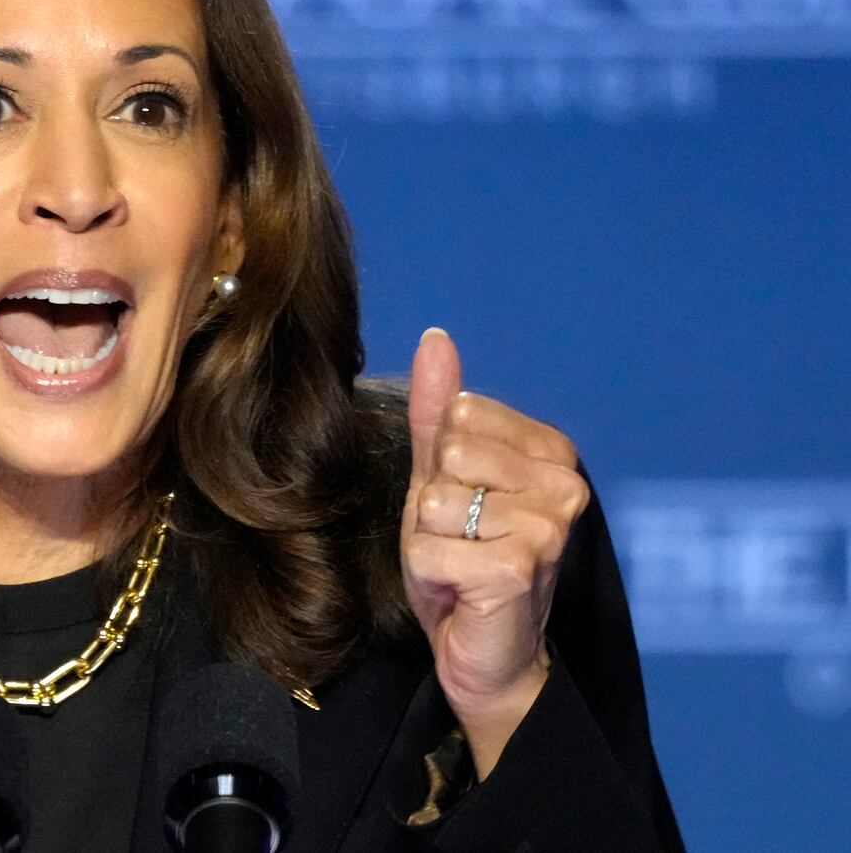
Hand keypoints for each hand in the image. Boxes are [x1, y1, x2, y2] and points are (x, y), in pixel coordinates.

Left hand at [400, 328, 589, 777]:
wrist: (485, 654)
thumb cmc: (464, 563)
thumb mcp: (440, 478)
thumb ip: (436, 411)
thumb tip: (436, 338)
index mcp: (551, 450)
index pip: (460, 413)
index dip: (443, 466)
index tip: (466, 506)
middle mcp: (564, 483)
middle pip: (448, 455)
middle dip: (434, 504)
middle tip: (461, 541)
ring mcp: (547, 526)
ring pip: (434, 501)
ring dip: (430, 542)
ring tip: (462, 566)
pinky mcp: (519, 566)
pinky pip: (429, 546)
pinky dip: (429, 574)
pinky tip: (461, 592)